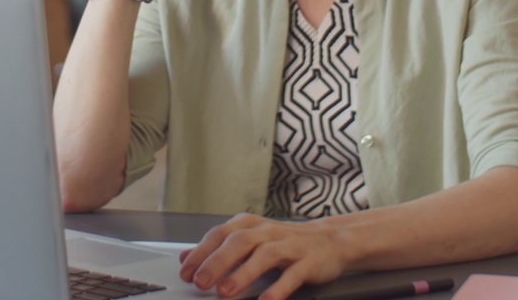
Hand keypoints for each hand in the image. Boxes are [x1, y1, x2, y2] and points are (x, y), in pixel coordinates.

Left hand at [178, 214, 348, 299]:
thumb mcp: (250, 239)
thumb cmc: (285, 242)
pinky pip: (292, 274)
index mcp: (250, 225)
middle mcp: (267, 232)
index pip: (219, 234)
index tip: (185, 272)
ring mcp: (289, 245)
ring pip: (264, 255)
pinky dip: (278, 288)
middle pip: (239, 242)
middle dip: (217, 262)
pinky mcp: (308, 261)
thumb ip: (219, 248)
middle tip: (200, 282)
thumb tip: (186, 257)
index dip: (201, 252)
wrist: (331, 239)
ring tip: (225, 292)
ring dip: (243, 273)